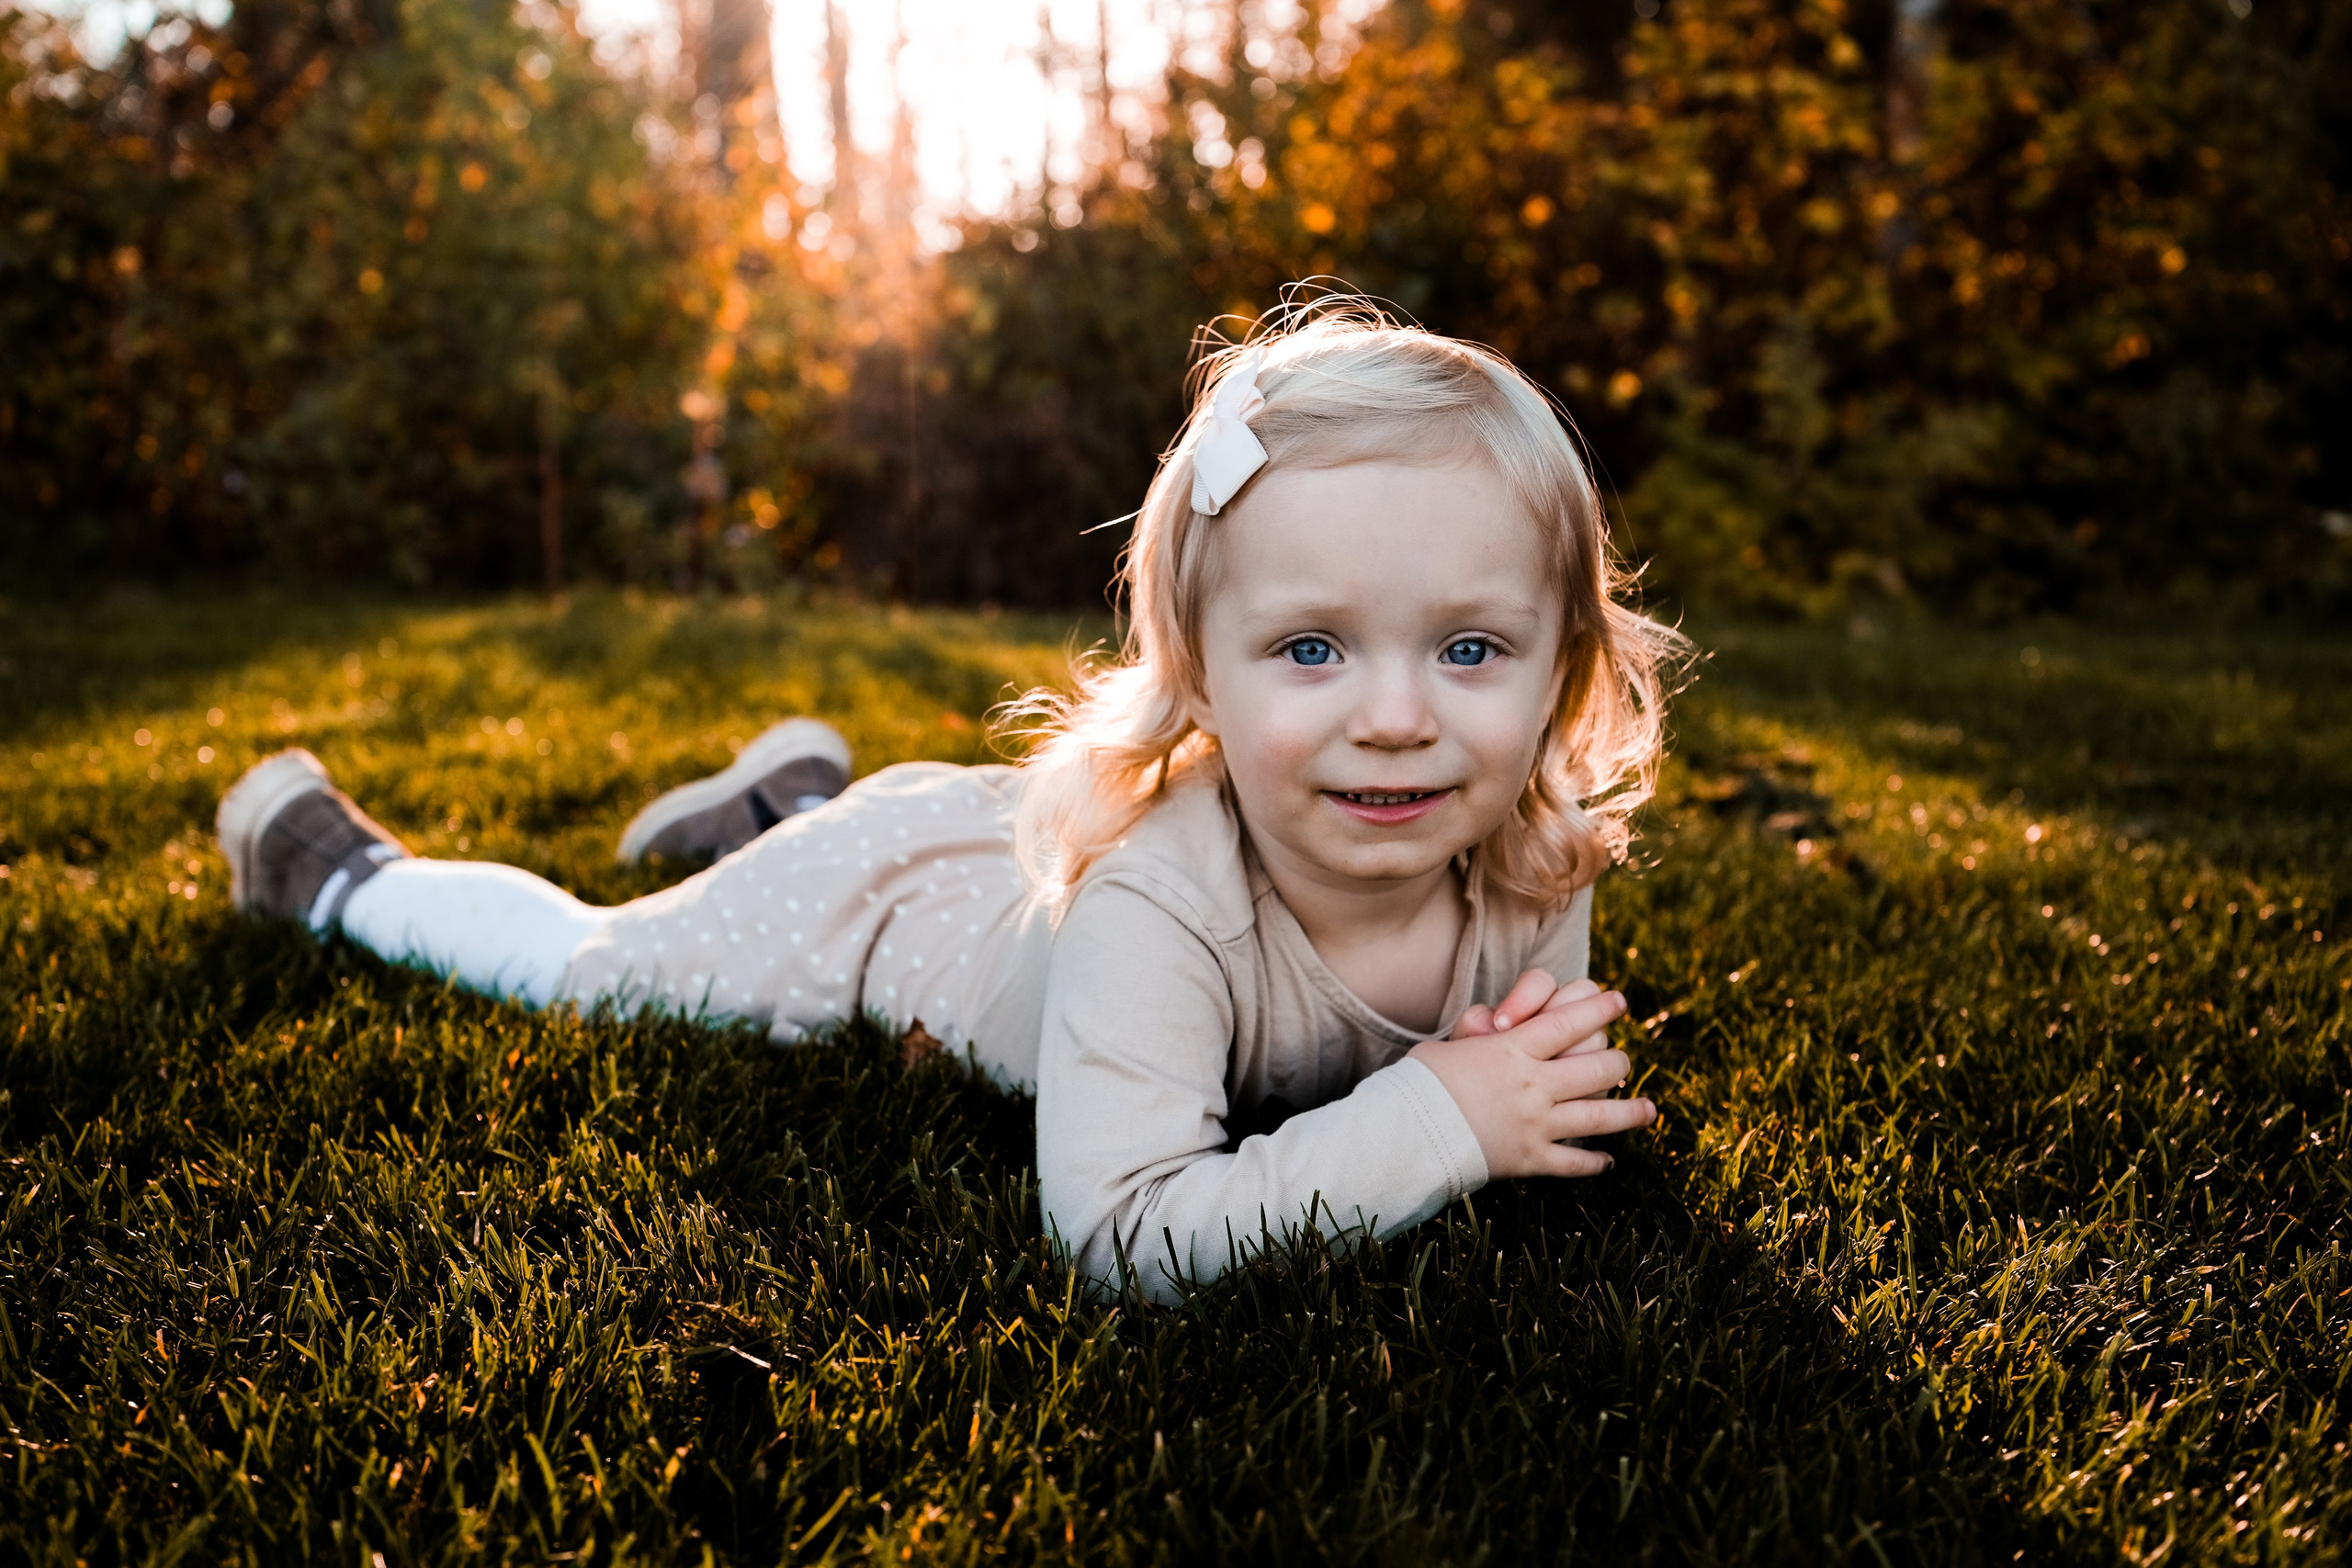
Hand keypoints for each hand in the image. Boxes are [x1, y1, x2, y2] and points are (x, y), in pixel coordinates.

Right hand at [1409, 977, 1655, 1179]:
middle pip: (1595, 1067)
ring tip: (1649, 1110)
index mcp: (1513, 1050)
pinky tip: (1608, 1161)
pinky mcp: (1531, 1159)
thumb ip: (1476, 1034)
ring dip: (1628, 1113)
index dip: (1597, 1009)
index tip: (1617, 1001)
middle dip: (1616, 1062)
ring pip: (1599, 1116)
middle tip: (1624, 1060)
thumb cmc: (1418, 1083)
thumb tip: (1493, 1024)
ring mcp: (1537, 1123)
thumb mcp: (1448, 1046)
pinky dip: (1593, 1163)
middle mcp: (1534, 1084)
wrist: (1407, 1134)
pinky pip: (1574, 1162)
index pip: (1568, 1022)